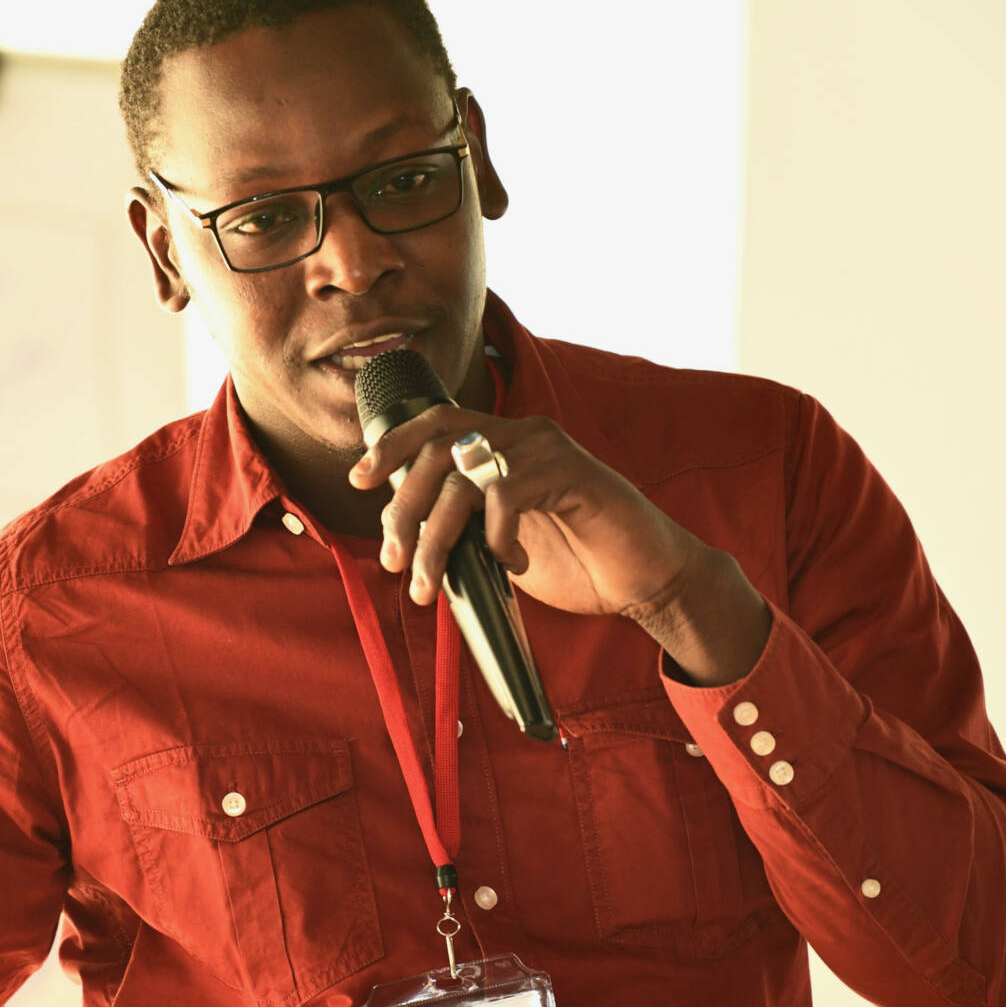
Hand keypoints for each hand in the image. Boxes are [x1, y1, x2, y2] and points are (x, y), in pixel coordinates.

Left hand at [350, 406, 773, 684]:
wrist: (647, 579)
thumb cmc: (579, 561)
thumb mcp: (503, 543)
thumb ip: (462, 528)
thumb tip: (402, 534)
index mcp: (504, 443)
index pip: (435, 424)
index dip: (392, 446)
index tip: (358, 480)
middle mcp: (523, 434)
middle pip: (437, 448)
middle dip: (403, 507)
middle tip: (394, 559)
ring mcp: (549, 450)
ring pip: (464, 479)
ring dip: (437, 537)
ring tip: (431, 583)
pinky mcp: (573, 474)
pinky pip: (508, 495)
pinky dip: (497, 538)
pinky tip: (514, 564)